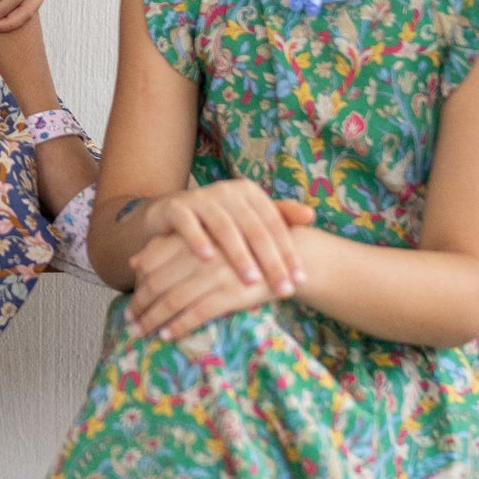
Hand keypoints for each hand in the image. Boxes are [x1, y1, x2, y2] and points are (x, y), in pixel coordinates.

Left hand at [127, 228, 282, 340]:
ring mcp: (215, 274)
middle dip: (140, 305)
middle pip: (158, 282)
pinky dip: (179, 325)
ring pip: (173, 299)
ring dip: (153, 318)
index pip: (153, 261)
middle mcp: (200, 254)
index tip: (130, 300)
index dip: (138, 283)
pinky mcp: (231, 294)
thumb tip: (133, 261)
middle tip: (129, 321)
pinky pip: (197, 313)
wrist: (292, 255)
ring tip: (140, 331)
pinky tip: (167, 335)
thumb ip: (170, 247)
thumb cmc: (244, 249)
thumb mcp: (206, 242)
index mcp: (193, 238)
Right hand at [131, 180, 313, 297]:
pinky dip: (198, 240)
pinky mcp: (176, 208)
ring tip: (251, 280)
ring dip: (239, 254)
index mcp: (249, 193)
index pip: (275, 224)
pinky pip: (188, 224)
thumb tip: (311, 215)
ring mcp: (200, 198)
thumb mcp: (247, 219)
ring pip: (224, 227)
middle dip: (271, 260)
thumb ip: (278, 217)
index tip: (299, 279)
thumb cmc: (216, 222)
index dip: (288, 251)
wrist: (168, 215)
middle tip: (282, 287)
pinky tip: (208, 259)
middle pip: (254, 227)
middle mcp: (227, 191)